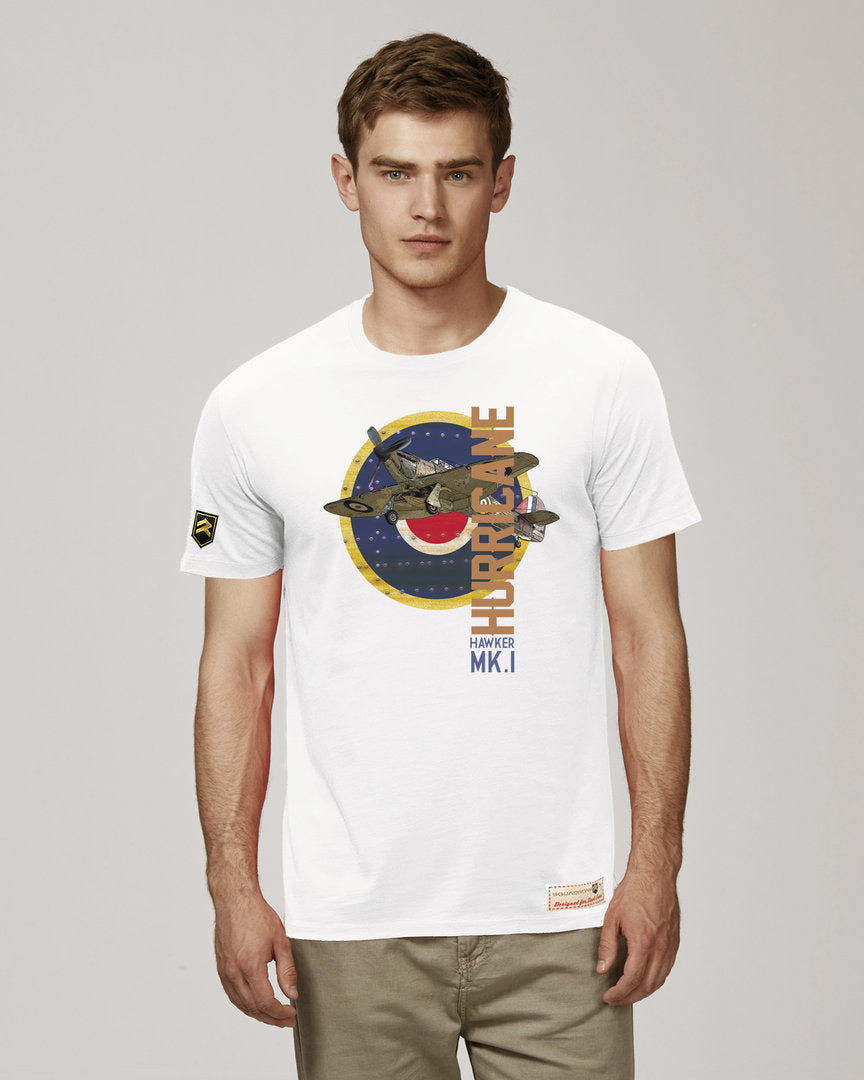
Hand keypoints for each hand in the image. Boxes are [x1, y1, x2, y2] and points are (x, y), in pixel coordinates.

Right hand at [213, 891, 298, 1026]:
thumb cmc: (256, 915)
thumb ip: (287, 970)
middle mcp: (234, 972)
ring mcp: (225, 971)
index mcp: (250, 966)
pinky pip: (232, 994)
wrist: (234, 900)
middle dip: (271, 1018)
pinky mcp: (221, 968)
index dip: (279, 1013)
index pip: (265, 1002)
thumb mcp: (280, 941)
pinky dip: (245, 1004)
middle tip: (286, 1020)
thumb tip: (292, 994)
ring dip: (257, 1014)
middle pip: (252, 1008)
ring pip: (240, 1004)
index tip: (291, 1014)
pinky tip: (255, 1005)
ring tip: (274, 1016)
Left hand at [595, 869, 680, 1005]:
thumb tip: (603, 969)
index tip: (609, 997)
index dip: (619, 993)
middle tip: (616, 1000)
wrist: (655, 875)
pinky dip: (655, 980)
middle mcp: (660, 947)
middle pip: (647, 985)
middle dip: (630, 997)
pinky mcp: (675, 942)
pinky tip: (644, 979)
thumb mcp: (612, 917)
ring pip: (659, 980)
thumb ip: (607, 946)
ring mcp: (670, 945)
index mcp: (643, 941)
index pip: (632, 979)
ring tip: (628, 994)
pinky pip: (667, 969)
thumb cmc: (634, 892)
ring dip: (644, 992)